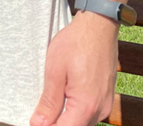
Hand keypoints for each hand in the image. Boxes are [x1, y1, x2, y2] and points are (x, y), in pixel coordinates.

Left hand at [29, 11, 119, 125]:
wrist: (99, 25)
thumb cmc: (76, 43)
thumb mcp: (55, 71)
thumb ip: (49, 102)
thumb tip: (38, 124)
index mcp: (85, 106)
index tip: (36, 119)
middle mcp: (100, 110)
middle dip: (55, 122)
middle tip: (41, 109)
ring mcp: (105, 104)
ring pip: (82, 122)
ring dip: (65, 117)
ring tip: (49, 103)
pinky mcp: (106, 96)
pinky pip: (89, 112)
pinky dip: (75, 110)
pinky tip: (64, 96)